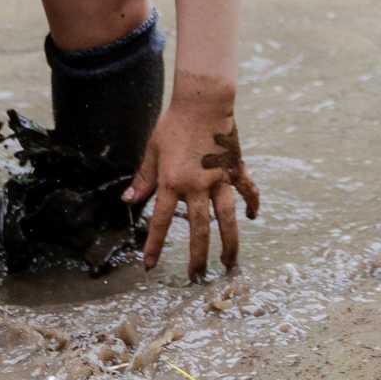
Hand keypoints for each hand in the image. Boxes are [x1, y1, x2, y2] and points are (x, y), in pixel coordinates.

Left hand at [131, 76, 258, 279]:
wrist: (203, 101)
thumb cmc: (173, 124)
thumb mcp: (152, 151)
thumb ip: (143, 179)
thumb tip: (128, 201)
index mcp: (172, 182)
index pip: (162, 221)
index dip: (154, 245)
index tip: (149, 266)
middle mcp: (197, 185)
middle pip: (199, 229)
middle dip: (198, 257)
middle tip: (197, 278)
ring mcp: (220, 179)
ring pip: (227, 219)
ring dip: (229, 243)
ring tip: (230, 264)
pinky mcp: (235, 169)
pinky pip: (247, 191)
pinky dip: (252, 204)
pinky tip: (252, 217)